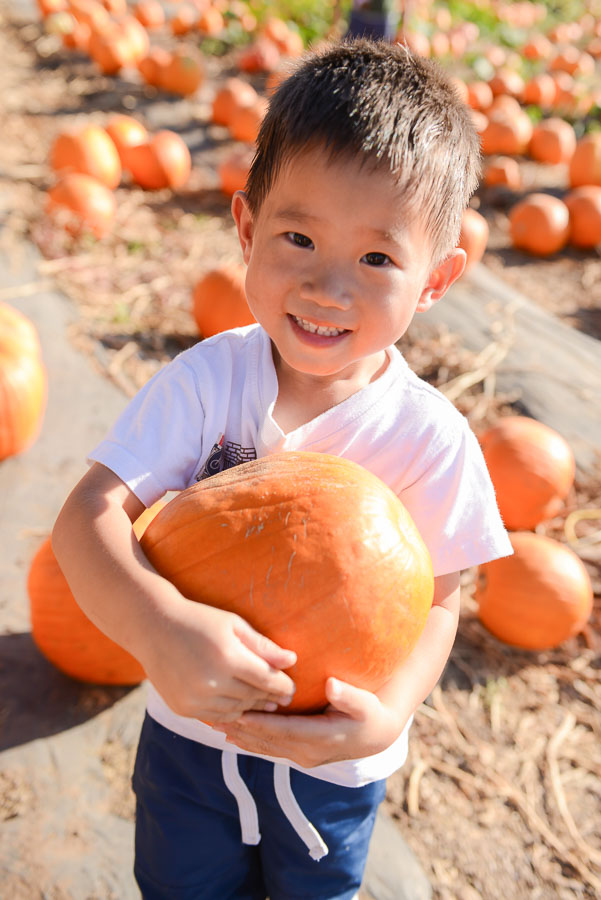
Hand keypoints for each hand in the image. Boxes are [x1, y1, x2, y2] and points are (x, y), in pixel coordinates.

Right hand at [140, 596, 296, 723]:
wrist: (153, 628)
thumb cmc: (199, 620)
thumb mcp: (233, 625)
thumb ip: (263, 646)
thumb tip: (292, 661)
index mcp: (228, 657)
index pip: (267, 680)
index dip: (283, 686)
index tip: (292, 689)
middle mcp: (211, 682)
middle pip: (253, 697)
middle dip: (270, 698)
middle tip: (282, 699)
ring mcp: (195, 699)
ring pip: (236, 710)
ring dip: (252, 707)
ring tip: (263, 703)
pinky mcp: (183, 708)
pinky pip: (216, 717)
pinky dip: (230, 713)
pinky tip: (239, 706)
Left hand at [213, 676, 404, 767]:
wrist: (376, 735)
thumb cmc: (370, 712)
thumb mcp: (365, 703)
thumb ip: (349, 695)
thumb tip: (332, 686)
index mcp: (321, 738)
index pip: (283, 730)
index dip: (259, 722)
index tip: (237, 712)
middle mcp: (307, 752)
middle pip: (267, 741)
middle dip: (239, 729)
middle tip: (212, 716)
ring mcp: (302, 757)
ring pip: (264, 747)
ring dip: (238, 736)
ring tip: (212, 722)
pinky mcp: (298, 755)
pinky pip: (269, 748)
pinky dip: (249, 741)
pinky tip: (231, 734)